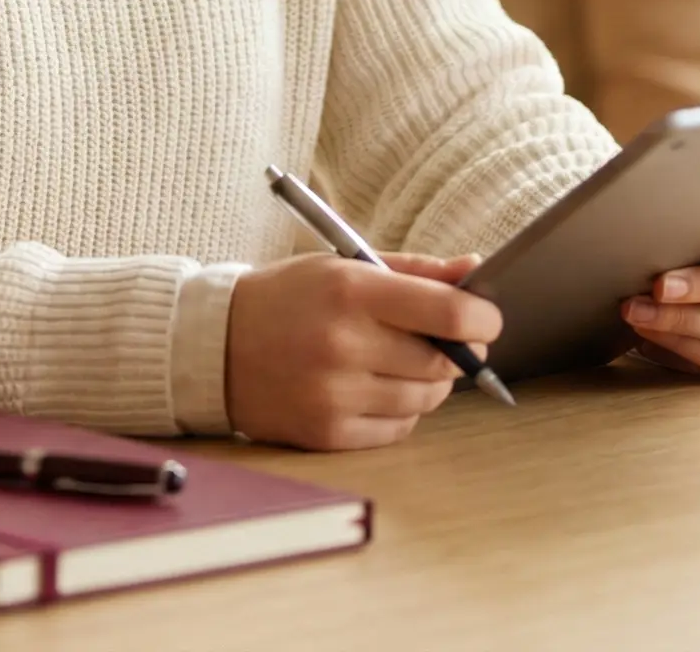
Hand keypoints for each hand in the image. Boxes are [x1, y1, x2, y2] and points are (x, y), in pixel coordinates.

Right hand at [225, 252, 498, 450]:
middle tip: (440, 340)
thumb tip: (475, 270)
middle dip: (455, 352)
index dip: (482, 319)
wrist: (213, 348)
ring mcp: (334, 394)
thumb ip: (415, 271)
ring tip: (398, 361)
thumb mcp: (344, 266)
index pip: (447, 312)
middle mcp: (343, 344)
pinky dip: (400, 410)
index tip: (486, 319)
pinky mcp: (327, 433)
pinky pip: (398, 428)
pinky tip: (374, 387)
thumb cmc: (288, 299)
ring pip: (426, 397)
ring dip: (428, 381)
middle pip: (442, 361)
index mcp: (350, 291)